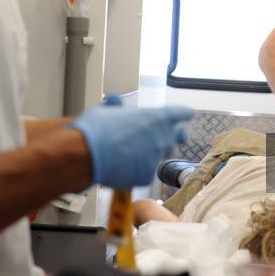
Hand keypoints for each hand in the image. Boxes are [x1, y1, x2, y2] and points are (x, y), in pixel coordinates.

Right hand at [71, 103, 193, 188]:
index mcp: (156, 117)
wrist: (86, 154)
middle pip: (176, 137)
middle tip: (174, 137)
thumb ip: (115, 106)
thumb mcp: (105, 110)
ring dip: (151, 154)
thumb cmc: (95, 128)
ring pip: (158, 156)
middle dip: (175, 136)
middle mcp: (161, 138)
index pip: (181, 114)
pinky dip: (135, 171)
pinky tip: (121, 167)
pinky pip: (144, 173)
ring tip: (132, 152)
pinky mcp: (146, 176)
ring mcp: (155, 158)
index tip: (188, 114)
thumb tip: (113, 99)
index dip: (184, 114)